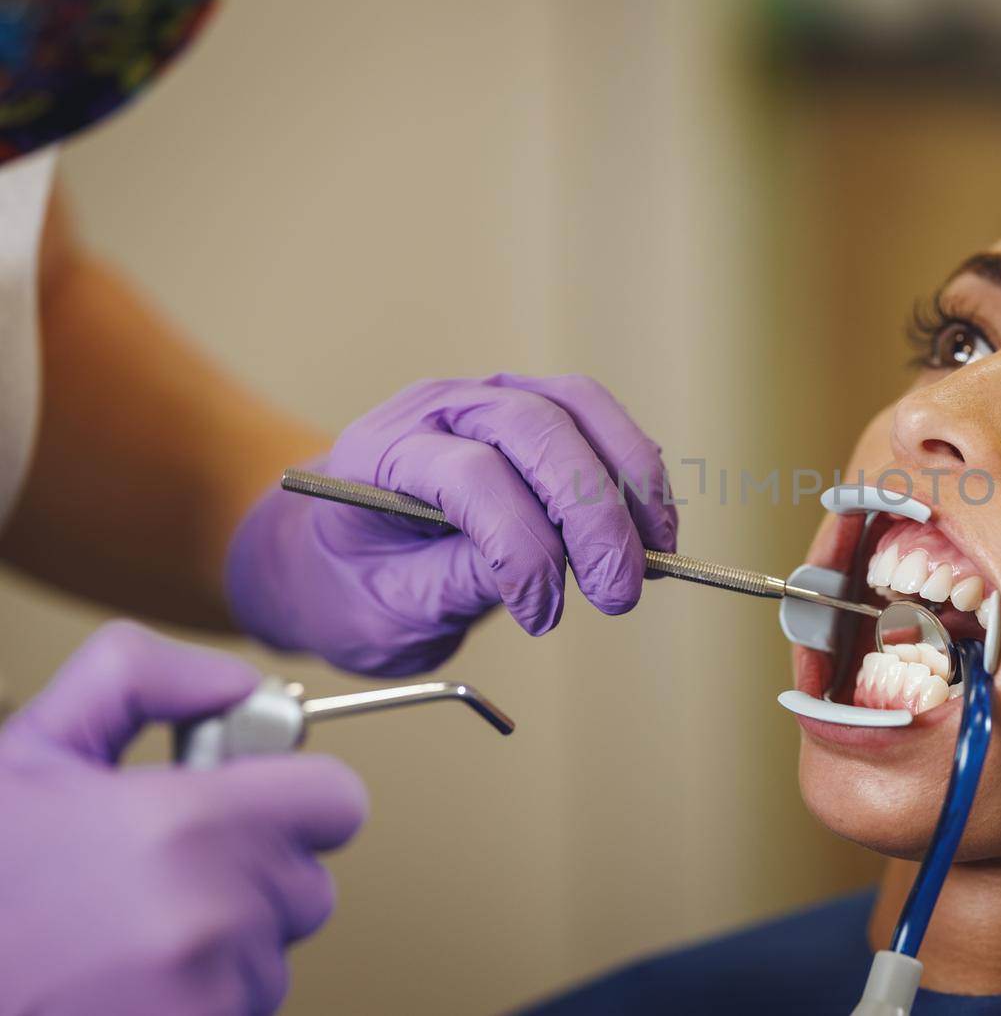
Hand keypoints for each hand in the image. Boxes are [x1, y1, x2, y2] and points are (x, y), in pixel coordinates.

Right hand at [0, 622, 366, 1015]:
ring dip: (229, 939)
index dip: (296, 797)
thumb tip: (235, 683)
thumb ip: (139, 678)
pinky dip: (206, 993)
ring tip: (135, 928)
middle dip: (253, 870)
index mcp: (187, 824)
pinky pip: (247, 1003)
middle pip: (309, 881)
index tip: (247, 804)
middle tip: (166, 869)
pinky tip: (135, 976)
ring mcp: (213, 990)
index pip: (339, 802)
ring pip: (276, 950)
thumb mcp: (36, 749)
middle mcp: (215, 913)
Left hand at [225, 373, 677, 674]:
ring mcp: (490, 399)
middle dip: (592, 514)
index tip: (544, 617)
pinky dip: (634, 472)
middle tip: (618, 592)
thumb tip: (549, 572)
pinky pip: (598, 420)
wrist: (329, 552)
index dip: (522, 546)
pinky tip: (651, 531)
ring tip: (654, 556)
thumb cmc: (349, 584)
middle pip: (535, 429)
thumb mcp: (385, 611)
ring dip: (630, 480)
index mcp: (381, 453)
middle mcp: (438, 408)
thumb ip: (458, 584)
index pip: (471, 475)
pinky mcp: (534, 409)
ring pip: (579, 408)